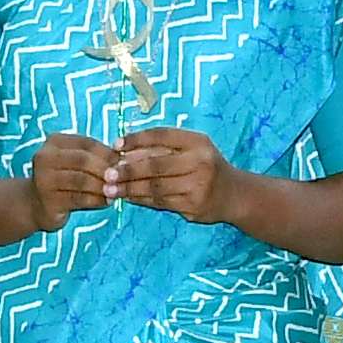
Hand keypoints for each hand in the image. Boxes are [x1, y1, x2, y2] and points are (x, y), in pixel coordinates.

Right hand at [22, 133, 120, 224]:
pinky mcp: (49, 201)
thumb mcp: (75, 162)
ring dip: (103, 186)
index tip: (123, 161)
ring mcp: (44, 180)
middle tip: (121, 177)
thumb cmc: (63, 180)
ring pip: (81, 180)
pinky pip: (79, 199)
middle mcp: (45, 157)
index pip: (86, 143)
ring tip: (117, 191)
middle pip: (83, 160)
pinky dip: (97, 200)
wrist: (35, 204)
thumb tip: (122, 159)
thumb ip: (94, 158)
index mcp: (54, 142)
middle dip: (105, 168)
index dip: (107, 152)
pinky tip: (108, 202)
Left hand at [107, 124, 238, 220]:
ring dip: (130, 188)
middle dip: (129, 170)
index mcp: (198, 142)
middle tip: (108, 173)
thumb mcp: (192, 149)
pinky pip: (161, 202)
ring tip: (111, 189)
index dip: (137, 139)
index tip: (116, 144)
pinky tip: (128, 198)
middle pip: (156, 164)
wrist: (234, 194)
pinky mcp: (193, 207)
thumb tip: (124, 150)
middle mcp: (199, 162)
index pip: (162, 136)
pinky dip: (141, 200)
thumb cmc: (206, 166)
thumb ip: (162, 148)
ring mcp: (197, 186)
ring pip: (155, 187)